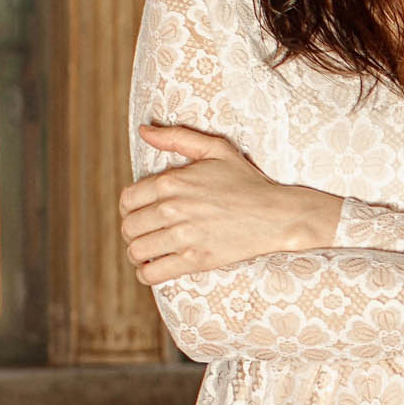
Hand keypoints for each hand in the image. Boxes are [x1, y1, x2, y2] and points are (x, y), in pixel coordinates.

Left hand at [122, 126, 342, 284]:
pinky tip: (153, 268)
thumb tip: (143, 131)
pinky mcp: (195, 260)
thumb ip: (177, 137)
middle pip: (129, 227)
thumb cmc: (247, 181)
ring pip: (137, 251)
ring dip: (138, 253)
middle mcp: (172, 208)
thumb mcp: (216, 149)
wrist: (276, 215)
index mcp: (172, 181)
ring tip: (149, 252)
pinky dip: (146, 274)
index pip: (127, 200)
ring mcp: (183, 236)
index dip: (129, 209)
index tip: (141, 214)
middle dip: (133, 232)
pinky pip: (152, 273)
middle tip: (146, 234)